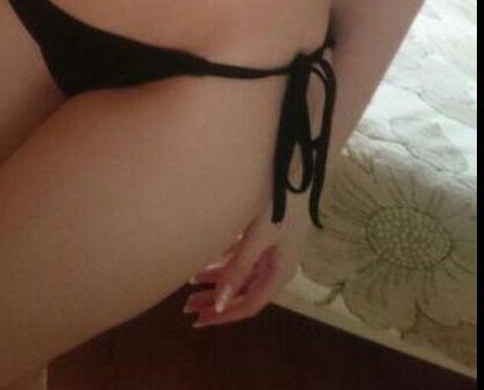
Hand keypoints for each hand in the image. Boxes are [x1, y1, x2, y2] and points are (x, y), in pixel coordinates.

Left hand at [184, 193, 311, 326]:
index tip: (200, 321)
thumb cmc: (278, 199)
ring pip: (242, 271)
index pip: (250, 304)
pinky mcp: (267, 230)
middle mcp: (278, 262)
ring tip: (191, 283)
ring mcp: (273, 246)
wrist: (296, 162)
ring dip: (218, 278)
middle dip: (217, 300)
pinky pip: (243, 253)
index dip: (225, 316)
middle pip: (244, 290)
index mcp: (280, 270)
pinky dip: (225, 258)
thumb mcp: (257, 236)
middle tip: (187, 307)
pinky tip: (207, 257)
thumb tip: (220, 305)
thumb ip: (238, 268)